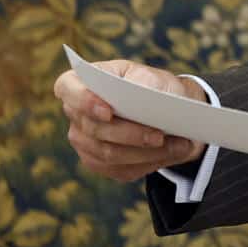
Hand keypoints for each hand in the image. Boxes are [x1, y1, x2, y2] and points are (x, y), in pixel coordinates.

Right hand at [54, 59, 207, 181]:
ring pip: (109, 154)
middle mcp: (77, 114)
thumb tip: (142, 98)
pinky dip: (151, 162)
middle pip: (94, 129)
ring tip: (179, 145)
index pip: (68, 88)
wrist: (168, 111)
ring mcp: (85, 141)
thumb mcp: (154, 77)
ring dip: (146, 151)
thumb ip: (144, 84)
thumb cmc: (156, 87)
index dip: (83, 101)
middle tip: (160, 135)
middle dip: (130, 134)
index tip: (108, 111)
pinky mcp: (100, 163)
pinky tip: (174, 152)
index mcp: (83, 82)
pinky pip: (121, 168)